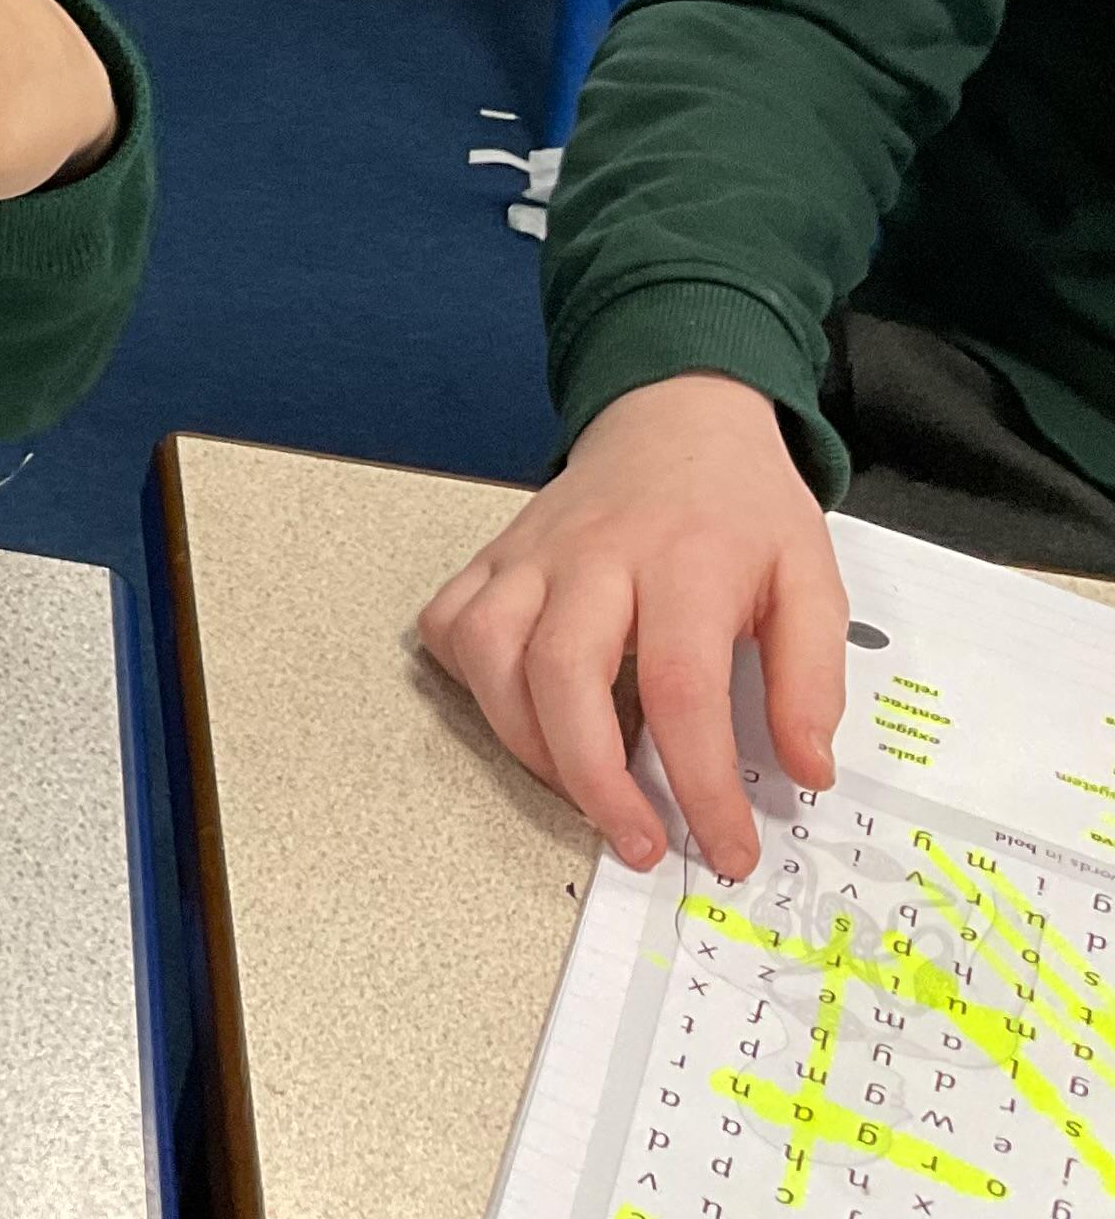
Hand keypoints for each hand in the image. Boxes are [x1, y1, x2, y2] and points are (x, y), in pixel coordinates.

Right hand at [417, 373, 845, 881]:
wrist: (674, 417)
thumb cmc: (742, 508)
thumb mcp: (813, 578)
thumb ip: (813, 676)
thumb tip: (804, 772)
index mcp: (685, 563)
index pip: (681, 690)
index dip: (699, 785)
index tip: (726, 848)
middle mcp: (594, 556)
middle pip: (562, 675)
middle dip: (593, 779)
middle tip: (639, 842)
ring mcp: (531, 554)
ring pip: (489, 654)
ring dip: (525, 741)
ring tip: (581, 789)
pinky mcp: (492, 556)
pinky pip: (451, 624)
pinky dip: (469, 681)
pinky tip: (519, 712)